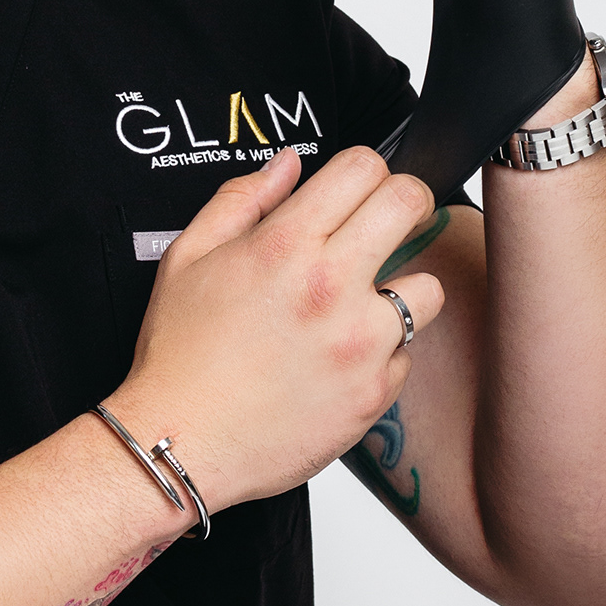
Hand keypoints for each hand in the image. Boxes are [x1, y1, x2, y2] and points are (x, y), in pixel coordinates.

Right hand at [107, 147, 444, 510]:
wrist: (179, 441)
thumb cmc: (179, 354)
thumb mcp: (188, 256)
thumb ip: (241, 199)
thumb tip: (287, 164)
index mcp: (285, 244)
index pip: (364, 167)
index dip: (367, 169)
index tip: (362, 190)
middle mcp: (331, 286)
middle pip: (410, 204)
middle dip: (405, 203)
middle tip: (389, 224)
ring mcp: (360, 342)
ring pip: (427, 287)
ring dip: (401, 289)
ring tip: (360, 308)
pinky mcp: (374, 393)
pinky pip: (405, 355)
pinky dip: (381, 355)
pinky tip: (338, 362)